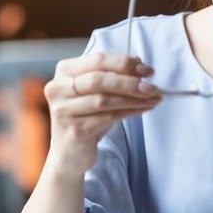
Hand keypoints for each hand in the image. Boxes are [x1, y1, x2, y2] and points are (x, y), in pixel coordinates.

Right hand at [43, 52, 160, 174]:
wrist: (71, 152)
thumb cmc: (86, 116)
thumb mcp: (97, 91)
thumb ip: (113, 75)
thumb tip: (139, 62)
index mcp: (65, 71)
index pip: (98, 60)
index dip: (124, 63)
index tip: (147, 70)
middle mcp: (58, 88)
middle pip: (99, 80)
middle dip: (130, 82)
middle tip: (153, 87)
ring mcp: (64, 110)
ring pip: (105, 100)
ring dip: (134, 98)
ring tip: (154, 98)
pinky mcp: (74, 130)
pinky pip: (108, 118)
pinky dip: (130, 112)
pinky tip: (144, 109)